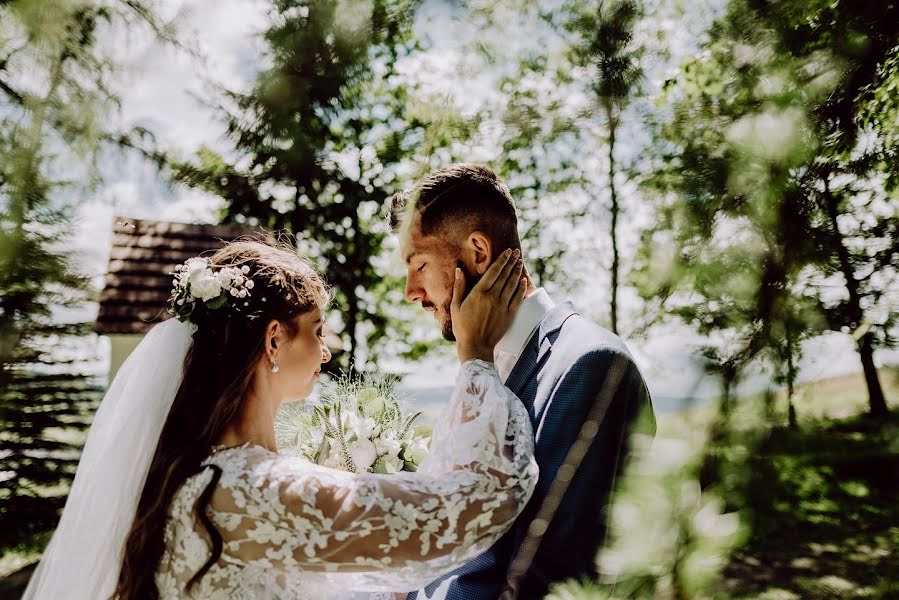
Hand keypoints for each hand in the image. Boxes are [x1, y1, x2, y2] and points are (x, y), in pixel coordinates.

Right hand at [451, 248, 525, 363]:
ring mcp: (503, 306)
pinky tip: (523, 280)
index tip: (507, 252)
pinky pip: (518, 298)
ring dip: (517, 272)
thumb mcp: (456, 306)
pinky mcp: (510, 315)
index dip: (502, 260)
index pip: (494, 271)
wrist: (476, 346)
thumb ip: (459, 286)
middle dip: (512, 262)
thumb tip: (459, 269)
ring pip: (513, 284)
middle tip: (517, 252)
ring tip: (520, 262)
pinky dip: (521, 288)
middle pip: (505, 275)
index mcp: (479, 293)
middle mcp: (493, 297)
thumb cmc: (462, 327)